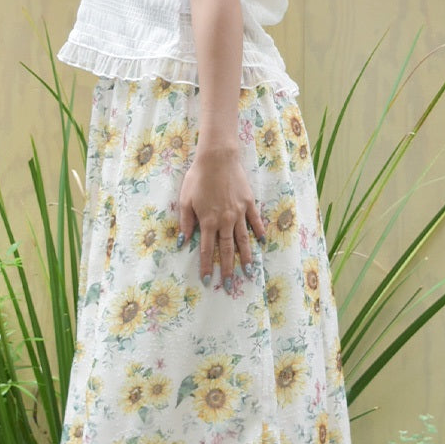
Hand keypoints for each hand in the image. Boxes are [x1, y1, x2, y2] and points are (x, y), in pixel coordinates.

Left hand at [178, 146, 265, 292]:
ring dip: (246, 258)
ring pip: (243, 240)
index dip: (206, 266)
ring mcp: (239, 213)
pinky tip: (261, 243)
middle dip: (227, 270)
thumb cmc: (198, 177)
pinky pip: (255, 222)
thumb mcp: (185, 200)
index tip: (206, 280)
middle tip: (228, 285)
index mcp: (208, 221)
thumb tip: (183, 242)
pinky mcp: (249, 203)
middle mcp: (225, 221)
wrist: (218, 157)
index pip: (206, 250)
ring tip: (249, 272)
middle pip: (227, 250)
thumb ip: (185, 222)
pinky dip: (258, 233)